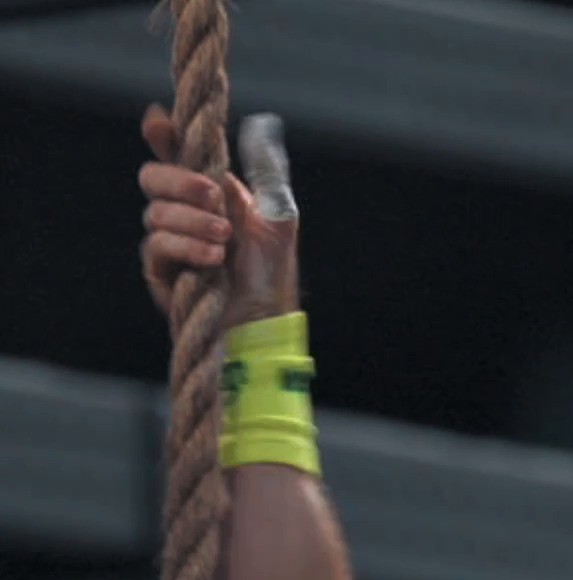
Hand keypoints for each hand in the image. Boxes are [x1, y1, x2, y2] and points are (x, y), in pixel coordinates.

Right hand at [139, 102, 299, 329]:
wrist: (265, 323)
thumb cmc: (272, 275)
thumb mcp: (280, 217)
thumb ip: (268, 172)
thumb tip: (261, 125)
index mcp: (207, 191)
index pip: (174, 153)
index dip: (162, 135)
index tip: (160, 122)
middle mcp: (182, 212)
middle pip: (153, 177)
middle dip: (180, 180)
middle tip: (215, 195)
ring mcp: (169, 243)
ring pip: (155, 213)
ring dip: (192, 221)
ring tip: (226, 238)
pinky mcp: (162, 274)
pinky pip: (157, 247)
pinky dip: (186, 247)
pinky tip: (214, 258)